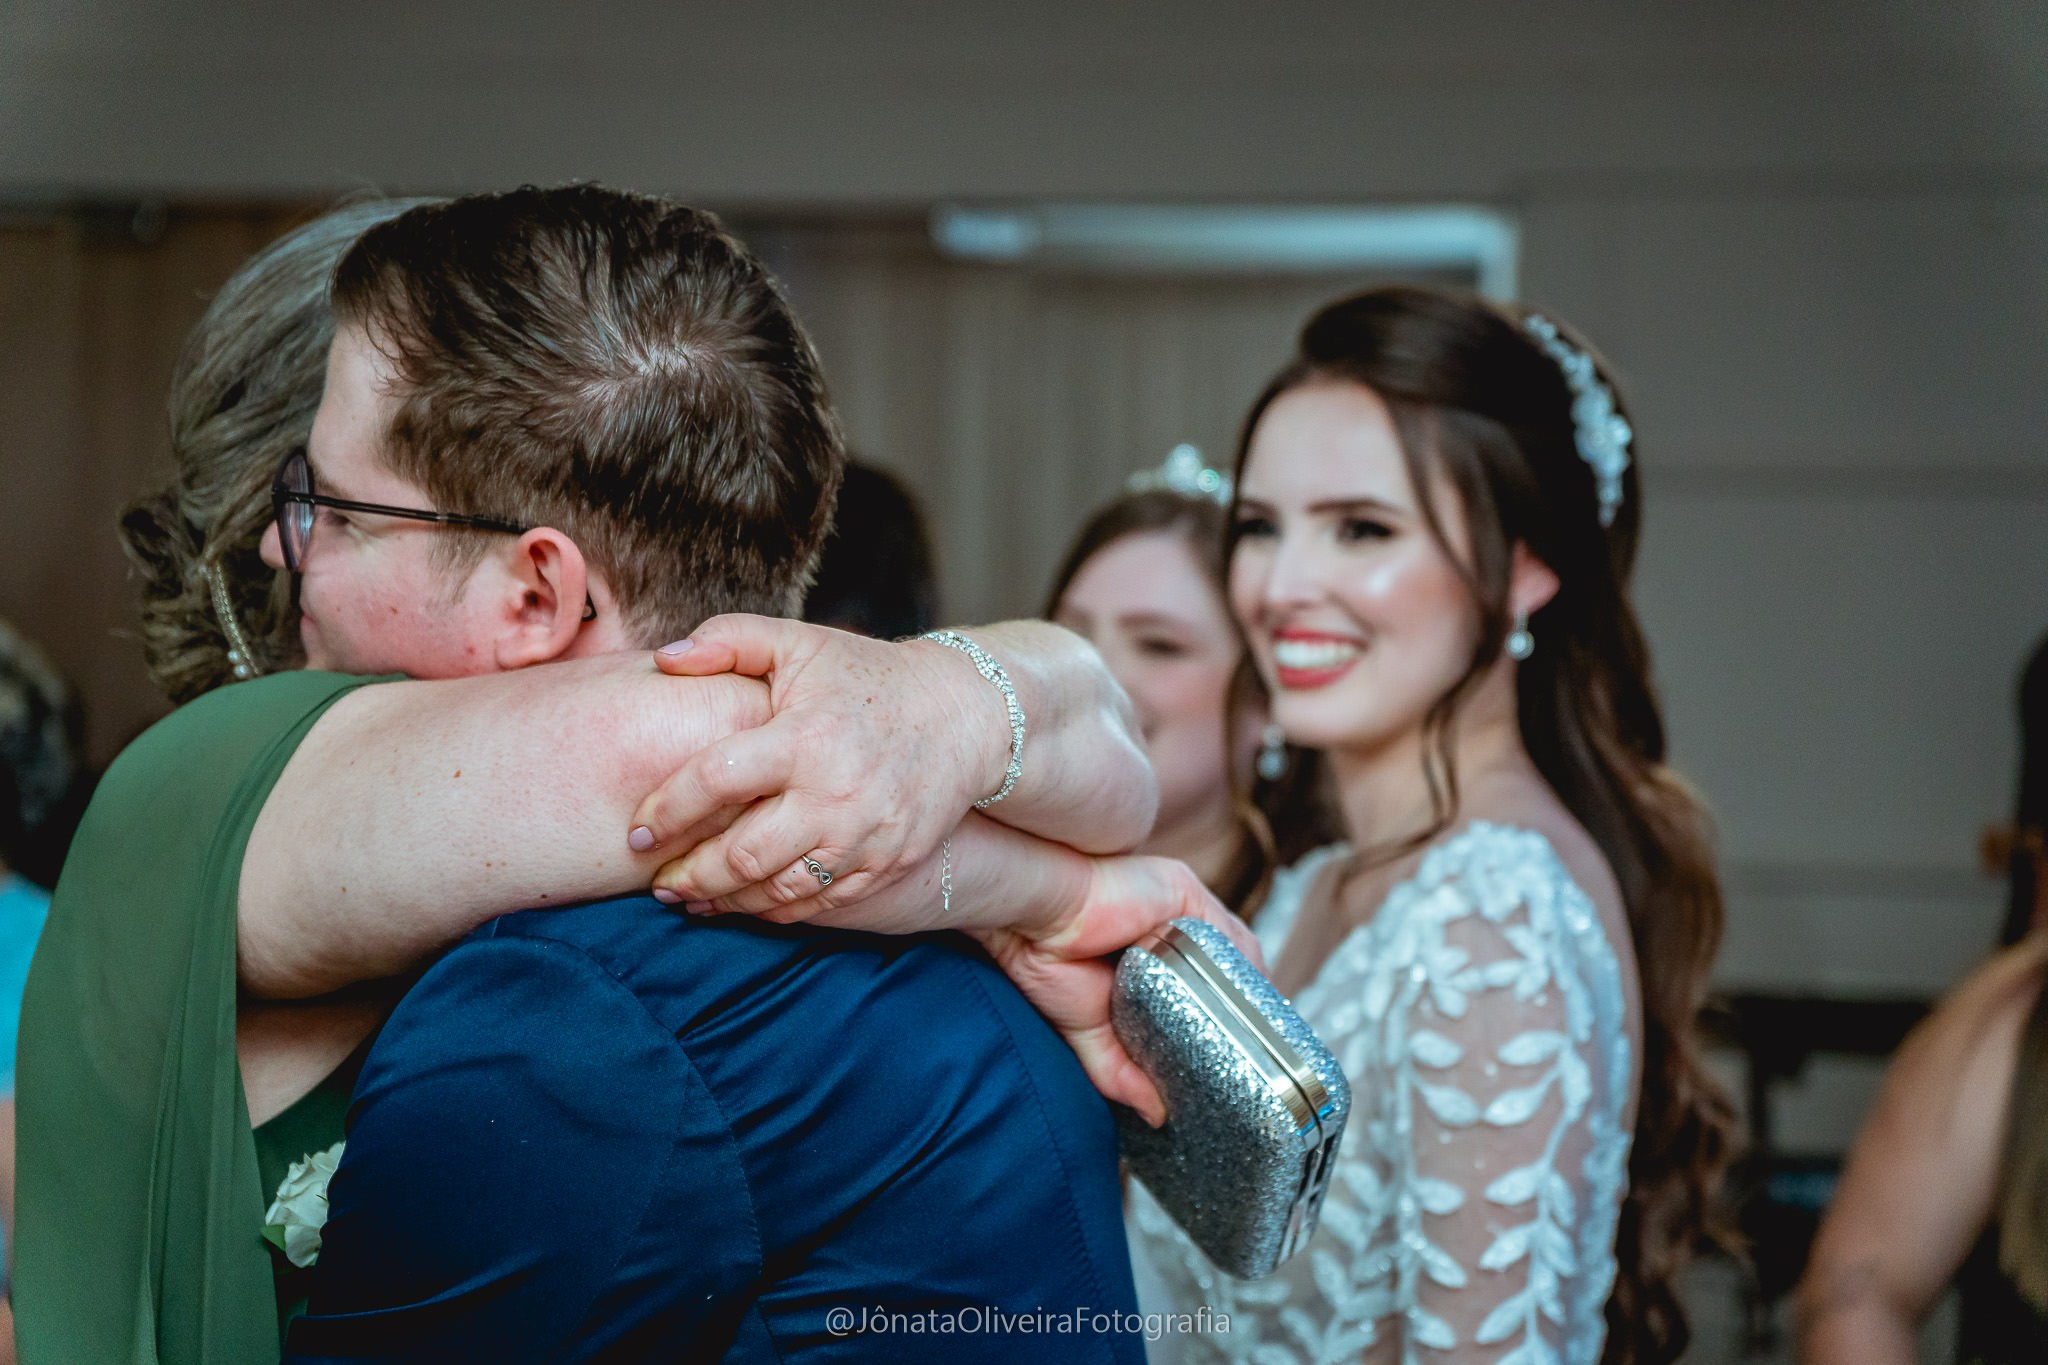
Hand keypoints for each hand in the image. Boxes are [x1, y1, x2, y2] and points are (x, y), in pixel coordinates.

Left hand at [628, 615, 1006, 918]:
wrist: (963, 715)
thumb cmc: (866, 676)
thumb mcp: (801, 643)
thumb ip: (729, 640)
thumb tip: (663, 659)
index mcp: (804, 737)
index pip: (716, 780)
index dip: (668, 810)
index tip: (637, 832)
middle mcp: (834, 794)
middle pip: (742, 854)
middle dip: (689, 874)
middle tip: (657, 880)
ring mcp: (864, 837)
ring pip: (778, 890)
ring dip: (725, 901)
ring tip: (689, 898)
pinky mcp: (887, 864)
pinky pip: (819, 904)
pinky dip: (774, 910)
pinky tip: (744, 904)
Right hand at [972, 855, 1264, 1126]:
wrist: (1030, 920)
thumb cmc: (1043, 958)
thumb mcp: (1087, 1032)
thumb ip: (1120, 1071)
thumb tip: (1155, 1114)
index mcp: (1148, 953)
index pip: (1200, 984)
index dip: (1222, 1016)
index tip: (1237, 1051)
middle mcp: (1167, 926)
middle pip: (1224, 967)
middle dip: (1241, 1006)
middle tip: (1253, 1051)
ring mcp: (1177, 907)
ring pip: (1231, 951)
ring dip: (1245, 990)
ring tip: (1253, 1033)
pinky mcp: (1182, 891)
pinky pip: (1225, 932)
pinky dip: (1239, 964)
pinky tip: (1243, 998)